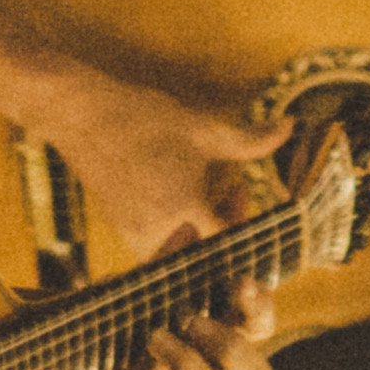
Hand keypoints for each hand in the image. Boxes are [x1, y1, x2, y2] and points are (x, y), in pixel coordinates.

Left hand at [17, 267, 277, 369]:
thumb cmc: (92, 325)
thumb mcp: (123, 292)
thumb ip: (159, 268)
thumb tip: (189, 229)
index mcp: (205, 333)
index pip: (256, 325)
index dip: (261, 306)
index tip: (242, 280)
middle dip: (234, 346)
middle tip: (193, 319)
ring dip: (191, 363)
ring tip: (153, 338)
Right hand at [52, 79, 286, 259]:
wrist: (78, 115)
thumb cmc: (140, 119)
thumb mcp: (201, 127)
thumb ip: (249, 139)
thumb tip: (290, 129)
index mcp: (184, 211)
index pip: (228, 243)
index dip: (246, 226)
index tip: (250, 198)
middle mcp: (159, 232)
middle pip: (206, 254)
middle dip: (225, 229)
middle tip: (234, 190)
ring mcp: (136, 235)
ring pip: (182, 252)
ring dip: (202, 229)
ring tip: (210, 189)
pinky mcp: (122, 230)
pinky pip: (161, 245)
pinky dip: (178, 227)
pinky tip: (180, 193)